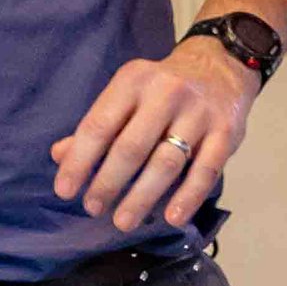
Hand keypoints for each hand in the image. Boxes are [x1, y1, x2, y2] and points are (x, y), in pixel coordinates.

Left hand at [51, 38, 260, 233]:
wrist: (220, 65)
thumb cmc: (162, 87)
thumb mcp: (127, 94)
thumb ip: (97, 124)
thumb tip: (60, 155)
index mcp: (133, 81)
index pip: (99, 125)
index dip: (79, 161)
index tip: (65, 191)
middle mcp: (166, 93)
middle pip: (131, 147)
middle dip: (108, 182)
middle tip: (93, 208)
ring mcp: (198, 113)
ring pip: (166, 162)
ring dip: (142, 196)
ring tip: (123, 221)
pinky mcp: (226, 132)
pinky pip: (206, 170)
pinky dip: (188, 197)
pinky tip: (172, 217)